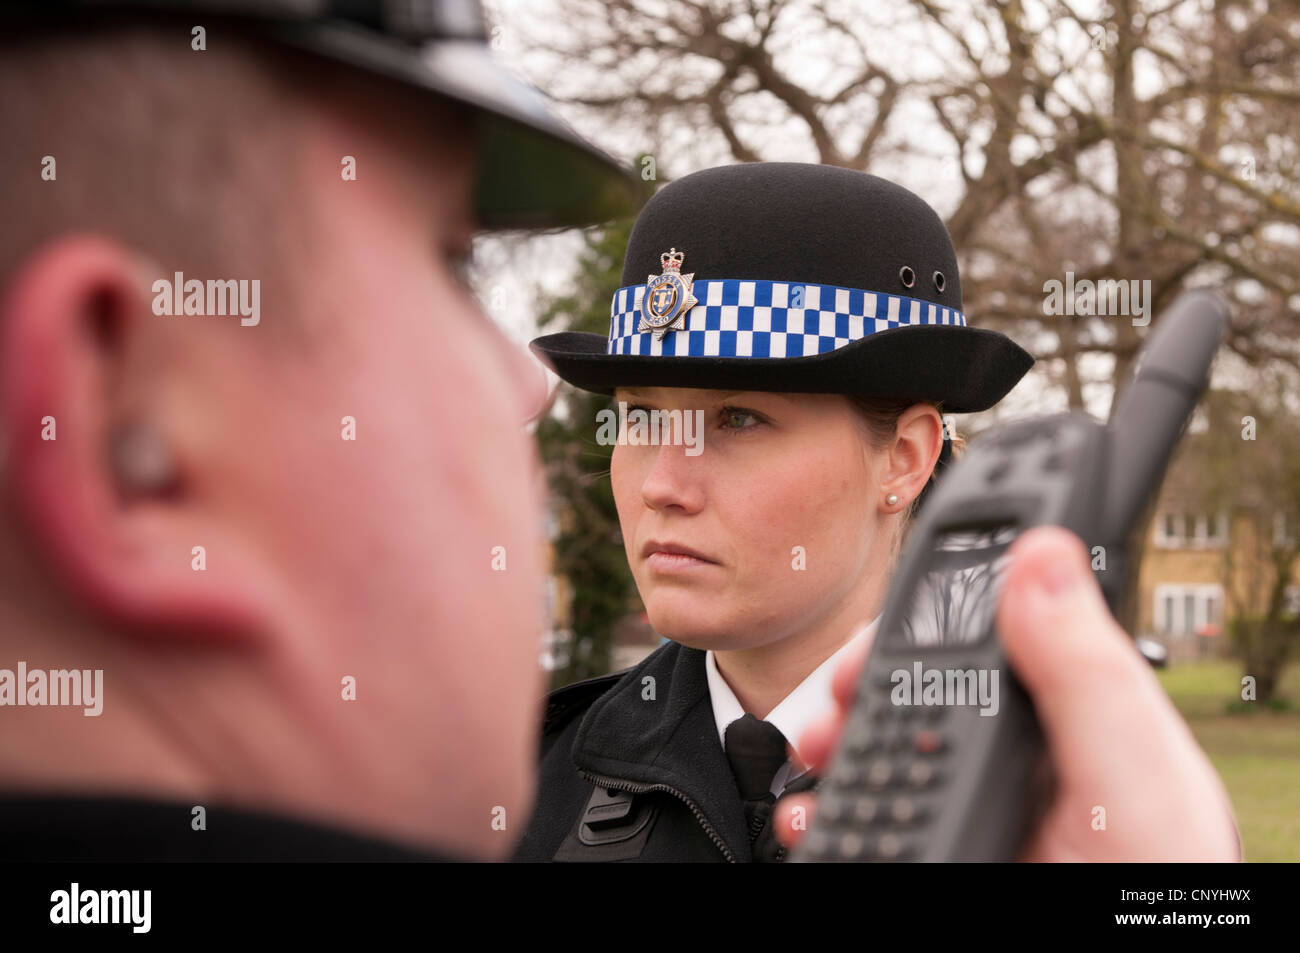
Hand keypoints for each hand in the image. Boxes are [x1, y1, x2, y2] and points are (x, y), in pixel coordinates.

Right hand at [775, 526, 1241, 860]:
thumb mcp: (1135, 784)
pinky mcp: (937, 844)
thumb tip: (1041, 558)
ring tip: (816, 753)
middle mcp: (1019, 753)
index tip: (883, 619)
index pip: (996, 627)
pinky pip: (864, 810)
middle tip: (834, 693)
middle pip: (918, 683)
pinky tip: (816, 813)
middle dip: (859, 679)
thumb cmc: (1154, 893)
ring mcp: (974, 801)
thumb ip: (1090, 675)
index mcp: (1074, 712)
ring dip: (831, 739)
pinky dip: (823, 805)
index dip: (933, 610)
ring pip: (880, 744)